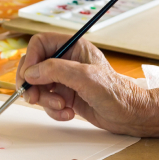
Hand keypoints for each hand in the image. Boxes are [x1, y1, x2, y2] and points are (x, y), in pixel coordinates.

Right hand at [16, 33, 151, 136]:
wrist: (129, 115)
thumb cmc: (115, 92)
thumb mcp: (85, 77)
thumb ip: (56, 71)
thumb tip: (30, 72)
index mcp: (72, 46)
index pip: (39, 44)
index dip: (31, 59)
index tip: (29, 77)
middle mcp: (65, 60)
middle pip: (34, 65)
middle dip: (33, 84)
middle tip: (34, 98)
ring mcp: (64, 78)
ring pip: (38, 85)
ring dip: (45, 100)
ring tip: (62, 107)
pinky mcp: (65, 95)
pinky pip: (47, 101)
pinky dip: (53, 110)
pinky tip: (68, 113)